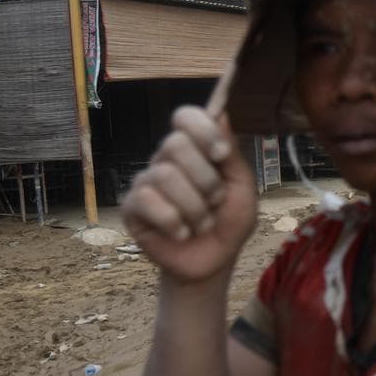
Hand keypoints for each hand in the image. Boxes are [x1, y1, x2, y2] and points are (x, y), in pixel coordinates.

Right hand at [121, 105, 257, 283]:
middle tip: (215, 202)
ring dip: (194, 207)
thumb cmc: (229, 222)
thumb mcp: (242, 189)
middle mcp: (167, 160)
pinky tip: (181, 233)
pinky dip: (174, 222)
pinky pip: (148, 201)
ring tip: (202, 223)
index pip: (185, 117)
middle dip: (205, 180)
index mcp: (194, 150)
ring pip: (165, 175)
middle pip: (175, 144)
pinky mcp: (132, 207)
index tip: (221, 154)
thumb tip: (220, 113)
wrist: (213, 262)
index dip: (202, 130)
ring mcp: (146, 182)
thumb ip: (232, 154)